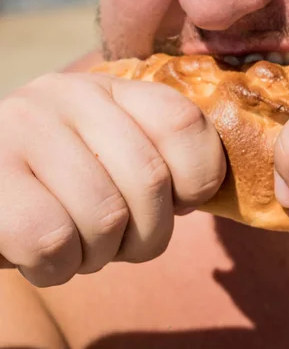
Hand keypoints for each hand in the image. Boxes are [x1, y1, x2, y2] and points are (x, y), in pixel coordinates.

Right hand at [0, 72, 225, 286]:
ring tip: (77, 245)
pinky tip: (42, 256)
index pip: (183, 122)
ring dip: (99, 254)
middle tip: (119, 241)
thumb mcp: (115, 161)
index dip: (197, 180)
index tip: (177, 203)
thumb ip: (158, 163)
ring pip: (106, 216)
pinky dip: (58, 267)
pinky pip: (53, 240)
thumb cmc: (61, 190)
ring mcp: (23, 127)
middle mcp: (69, 95)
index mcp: (113, 90)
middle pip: (151, 180)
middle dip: (148, 235)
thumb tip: (196, 195)